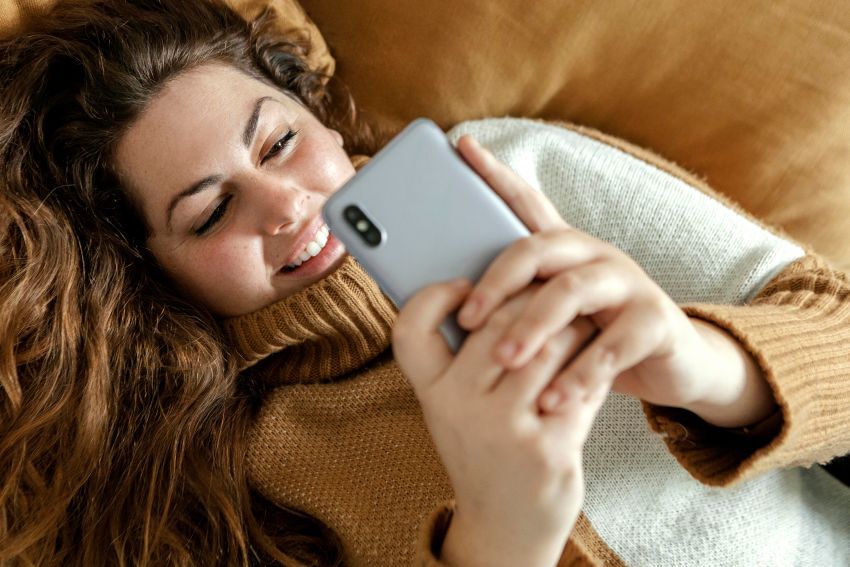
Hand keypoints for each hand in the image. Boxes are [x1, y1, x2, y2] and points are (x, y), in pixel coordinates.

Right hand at [393, 283, 602, 566]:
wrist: (505, 527)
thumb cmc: (484, 453)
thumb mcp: (457, 408)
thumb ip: (468, 358)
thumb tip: (505, 286)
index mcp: (431, 393)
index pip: (410, 329)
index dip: (433, 296)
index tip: (464, 286)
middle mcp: (458, 408)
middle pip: (498, 322)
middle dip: (533, 300)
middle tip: (552, 294)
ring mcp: (502, 430)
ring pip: (547, 347)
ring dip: (572, 329)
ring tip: (579, 326)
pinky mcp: (547, 449)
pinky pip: (579, 386)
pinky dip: (592, 370)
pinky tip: (595, 368)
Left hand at [453, 134, 776, 427]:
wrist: (671, 368)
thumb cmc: (595, 339)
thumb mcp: (554, 318)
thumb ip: (517, 306)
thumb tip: (448, 315)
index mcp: (564, 251)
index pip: (526, 203)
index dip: (494, 174)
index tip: (461, 145)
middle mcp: (594, 255)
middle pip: (540, 248)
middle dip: (498, 282)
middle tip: (466, 319)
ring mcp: (628, 283)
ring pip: (574, 292)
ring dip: (534, 327)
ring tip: (504, 363)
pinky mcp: (655, 321)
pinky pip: (614, 345)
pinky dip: (580, 374)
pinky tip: (555, 400)